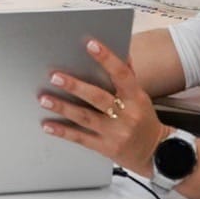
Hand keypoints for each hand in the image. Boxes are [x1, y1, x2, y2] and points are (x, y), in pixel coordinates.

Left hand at [39, 39, 170, 177]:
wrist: (155, 153)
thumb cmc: (144, 119)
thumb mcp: (140, 96)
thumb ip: (128, 75)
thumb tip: (121, 52)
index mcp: (136, 97)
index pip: (122, 74)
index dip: (107, 58)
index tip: (91, 44)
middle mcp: (126, 115)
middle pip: (98, 98)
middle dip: (75, 86)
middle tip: (55, 76)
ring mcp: (115, 133)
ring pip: (85, 118)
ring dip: (63, 108)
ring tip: (44, 98)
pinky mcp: (105, 148)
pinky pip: (80, 138)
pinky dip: (63, 131)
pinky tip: (48, 125)